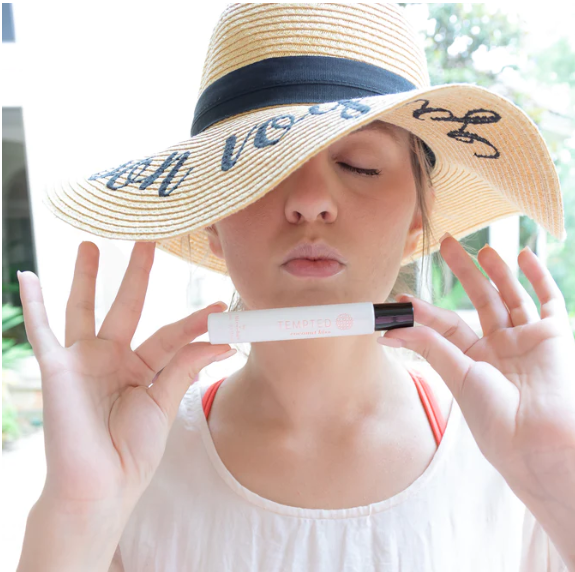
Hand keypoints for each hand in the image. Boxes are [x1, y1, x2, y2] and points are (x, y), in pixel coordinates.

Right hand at [17, 241, 235, 515]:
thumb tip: (224, 341)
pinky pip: (42, 331)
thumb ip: (186, 367)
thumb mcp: (164, 403)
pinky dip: (34, 305)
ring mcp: (82, 360)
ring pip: (84, 309)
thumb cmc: (132, 452)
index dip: (195, 322)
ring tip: (91, 244)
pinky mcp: (56, 369)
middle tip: (149, 240)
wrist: (101, 486)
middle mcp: (111, 358)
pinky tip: (29, 277)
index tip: (221, 308)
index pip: (170, 334)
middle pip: (127, 307)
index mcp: (140, 368)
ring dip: (86, 277)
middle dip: (137, 275)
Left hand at [378, 232, 574, 488]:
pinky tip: (524, 254)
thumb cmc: (496, 417)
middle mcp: (499, 347)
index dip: (424, 310)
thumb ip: (430, 346)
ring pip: (510, 296)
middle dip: (464, 272)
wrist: (539, 440)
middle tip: (446, 243)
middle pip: (480, 300)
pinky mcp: (554, 335)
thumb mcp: (457, 377)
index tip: (400, 298)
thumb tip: (389, 329)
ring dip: (496, 271)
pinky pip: (548, 299)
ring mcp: (527, 339)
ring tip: (481, 248)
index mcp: (472, 360)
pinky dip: (539, 277)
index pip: (446, 324)